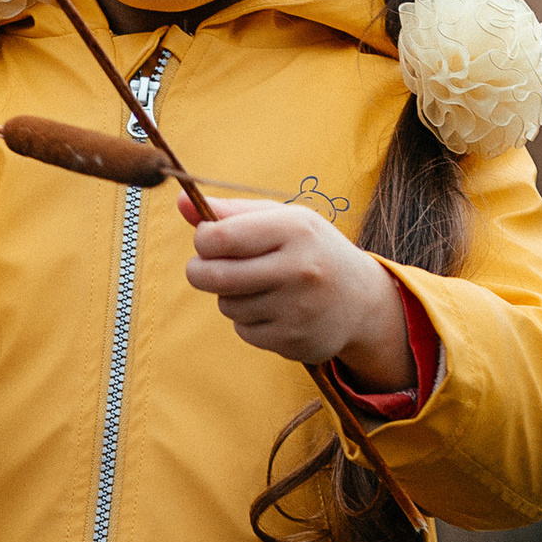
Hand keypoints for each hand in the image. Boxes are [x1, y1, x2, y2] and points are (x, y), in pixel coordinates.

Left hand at [180, 197, 412, 383]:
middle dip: (199, 271)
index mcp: (294, 229)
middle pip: (214, 276)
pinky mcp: (292, 340)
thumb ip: (232, 212)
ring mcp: (296, 309)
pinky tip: (273, 310)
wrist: (361, 300)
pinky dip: (247, 321)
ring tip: (257, 286)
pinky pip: (243, 330)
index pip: (219, 237)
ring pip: (227, 305)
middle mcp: (298, 269)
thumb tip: (180, 201)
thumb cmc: (311, 250)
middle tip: (203, 268)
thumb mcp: (282, 220)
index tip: (207, 240)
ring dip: (229, 296)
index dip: (202, 240)